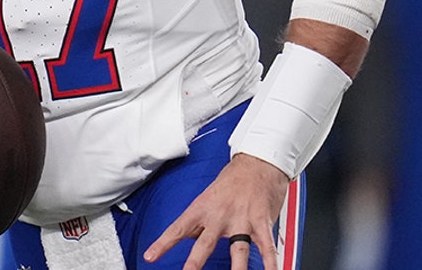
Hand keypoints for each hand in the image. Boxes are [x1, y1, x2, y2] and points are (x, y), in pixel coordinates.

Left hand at [143, 153, 289, 269]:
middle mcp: (219, 216)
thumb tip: (189, 236)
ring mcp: (241, 220)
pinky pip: (266, 246)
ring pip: (238, 249)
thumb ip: (200, 221)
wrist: (257, 162)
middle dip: (195, 262)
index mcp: (202, 209)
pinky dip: (271, 262)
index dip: (163, 244)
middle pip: (204, 243)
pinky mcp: (261, 221)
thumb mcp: (207, 198)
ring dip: (237, 268)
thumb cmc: (232, 181)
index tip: (150, 256)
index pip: (178, 228)